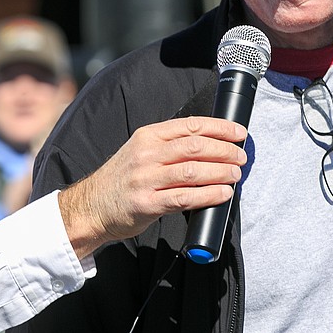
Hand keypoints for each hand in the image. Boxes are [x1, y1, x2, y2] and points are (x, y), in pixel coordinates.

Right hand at [57, 117, 247, 258]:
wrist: (91, 207)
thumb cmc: (123, 179)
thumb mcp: (141, 151)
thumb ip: (170, 146)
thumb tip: (212, 146)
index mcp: (148, 136)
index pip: (190, 125)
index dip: (220, 128)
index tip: (239, 133)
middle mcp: (147, 154)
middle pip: (195, 146)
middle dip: (224, 150)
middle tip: (241, 157)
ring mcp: (146, 179)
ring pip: (192, 171)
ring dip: (220, 172)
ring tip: (235, 175)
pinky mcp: (147, 204)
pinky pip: (185, 197)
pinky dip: (209, 194)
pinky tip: (222, 194)